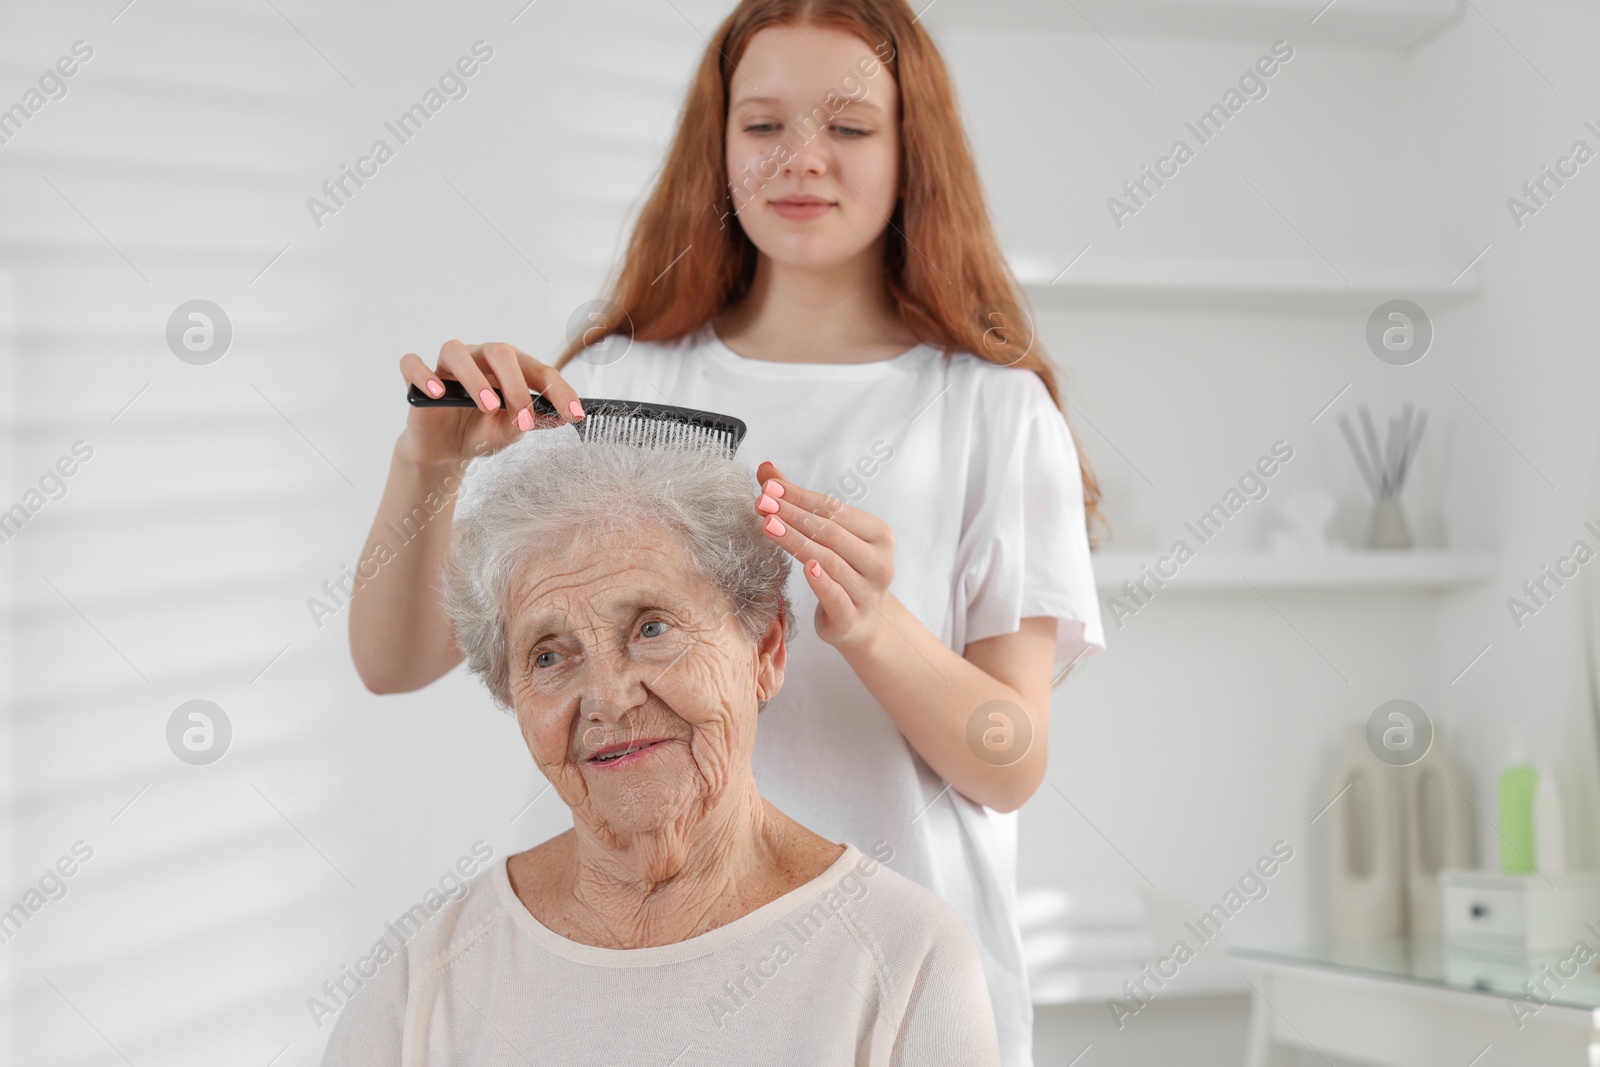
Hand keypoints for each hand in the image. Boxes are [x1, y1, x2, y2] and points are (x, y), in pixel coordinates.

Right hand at [396, 341, 586, 467]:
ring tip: (487, 405)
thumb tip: (558, 416)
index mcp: (510, 368)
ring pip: (456, 351)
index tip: (576, 415)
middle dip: (516, 384)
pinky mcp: (418, 378)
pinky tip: (435, 392)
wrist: (446, 450)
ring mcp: (448, 365)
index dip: (559, 391)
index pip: (539, 371)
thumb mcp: (508, 433)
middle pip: (500, 351)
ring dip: (474, 378)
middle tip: (523, 415)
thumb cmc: (482, 432)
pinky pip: (412, 364)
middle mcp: (480, 358)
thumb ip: (528, 422)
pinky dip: (422, 375)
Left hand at [754, 461, 895, 652]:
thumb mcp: (828, 536)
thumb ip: (799, 503)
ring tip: (768, 526)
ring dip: (796, 541)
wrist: (863, 623)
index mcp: (879, 534)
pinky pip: (836, 596)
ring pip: (830, 561)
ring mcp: (868, 591)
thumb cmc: (844, 572)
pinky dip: (821, 581)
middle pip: (831, 532)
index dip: (800, 496)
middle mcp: (879, 561)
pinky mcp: (852, 618)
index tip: (769, 486)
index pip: (835, 509)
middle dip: (793, 514)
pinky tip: (805, 567)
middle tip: (762, 503)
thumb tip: (765, 469)